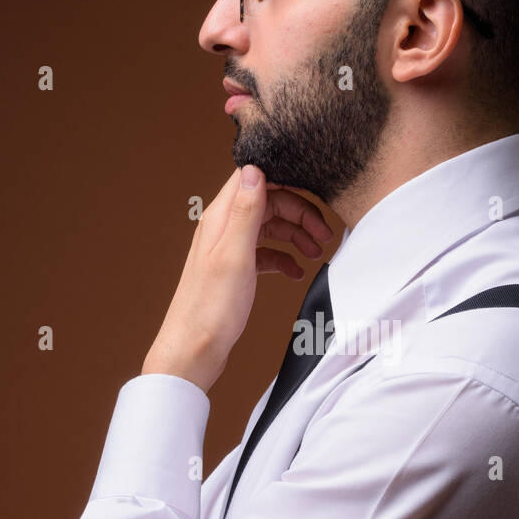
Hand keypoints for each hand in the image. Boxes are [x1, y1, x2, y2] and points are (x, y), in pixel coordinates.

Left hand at [141, 166, 333, 393]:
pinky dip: (284, 258)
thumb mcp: (235, 255)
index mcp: (220, 217)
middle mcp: (223, 228)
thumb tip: (254, 168)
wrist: (193, 350)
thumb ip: (246, 212)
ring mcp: (229, 249)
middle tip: (324, 234)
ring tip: (317, 253)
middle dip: (299, 213)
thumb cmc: (210, 309)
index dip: (285, 177)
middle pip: (268, 202)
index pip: (254, 177)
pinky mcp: (235, 270)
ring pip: (269, 227)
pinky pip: (265, 253)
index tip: (313, 190)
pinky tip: (296, 272)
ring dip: (295, 236)